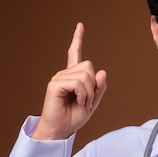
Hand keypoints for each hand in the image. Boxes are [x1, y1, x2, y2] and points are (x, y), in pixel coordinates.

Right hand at [32, 23, 106, 139]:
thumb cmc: (73, 117)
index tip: (80, 26)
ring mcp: (58, 78)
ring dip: (89, 93)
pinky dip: (84, 95)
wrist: (61, 130)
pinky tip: (79, 102)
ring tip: (82, 103)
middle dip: (93, 86)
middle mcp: (64, 75)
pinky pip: (78, 83)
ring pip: (85, 75)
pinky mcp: (55, 85)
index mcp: (73, 77)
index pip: (75, 54)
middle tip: (87, 100)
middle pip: (89, 67)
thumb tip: (102, 72)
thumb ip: (99, 88)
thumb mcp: (93, 103)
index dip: (77, 40)